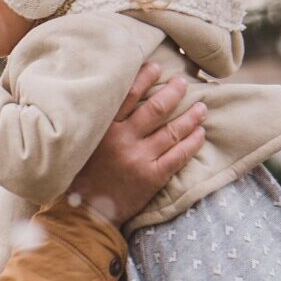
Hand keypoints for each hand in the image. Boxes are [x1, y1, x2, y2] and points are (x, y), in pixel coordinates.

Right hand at [65, 63, 206, 225]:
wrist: (84, 213)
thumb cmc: (79, 176)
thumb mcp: (83, 143)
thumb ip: (98, 124)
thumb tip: (115, 98)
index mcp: (103, 128)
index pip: (128, 95)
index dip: (145, 78)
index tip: (157, 67)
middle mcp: (122, 140)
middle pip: (156, 108)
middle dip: (174, 92)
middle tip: (183, 83)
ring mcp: (139, 159)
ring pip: (173, 130)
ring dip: (191, 116)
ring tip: (201, 107)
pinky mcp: (151, 177)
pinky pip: (179, 155)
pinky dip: (192, 142)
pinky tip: (200, 133)